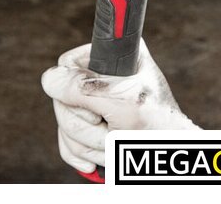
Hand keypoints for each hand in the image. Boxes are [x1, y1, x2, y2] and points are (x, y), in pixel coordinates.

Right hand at [40, 40, 198, 172]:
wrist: (171, 163)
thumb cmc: (160, 130)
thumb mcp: (123, 104)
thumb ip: (84, 89)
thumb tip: (49, 81)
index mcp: (113, 58)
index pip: (67, 65)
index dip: (76, 91)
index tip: (100, 107)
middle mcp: (100, 77)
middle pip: (61, 100)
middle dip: (87, 126)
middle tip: (113, 129)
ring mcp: (93, 104)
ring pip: (63, 124)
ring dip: (90, 143)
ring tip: (117, 143)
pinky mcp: (90, 128)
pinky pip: (66, 142)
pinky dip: (82, 155)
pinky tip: (102, 156)